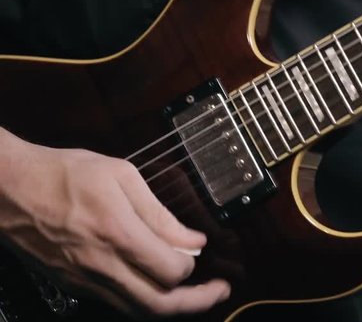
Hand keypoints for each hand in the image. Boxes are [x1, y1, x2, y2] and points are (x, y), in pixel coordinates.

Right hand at [0, 128, 229, 316]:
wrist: (7, 189)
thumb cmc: (63, 174)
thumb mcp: (120, 176)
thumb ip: (159, 213)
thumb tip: (192, 240)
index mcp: (117, 232)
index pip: (170, 270)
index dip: (193, 265)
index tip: (201, 248)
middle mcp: (101, 264)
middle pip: (159, 304)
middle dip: (198, 302)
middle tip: (221, 291)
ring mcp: (85, 280)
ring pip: (138, 311)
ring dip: (173, 307)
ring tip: (197, 295)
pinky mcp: (74, 284)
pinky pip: (118, 303)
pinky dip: (145, 301)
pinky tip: (158, 286)